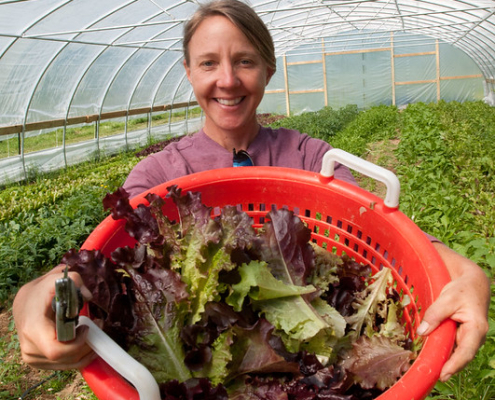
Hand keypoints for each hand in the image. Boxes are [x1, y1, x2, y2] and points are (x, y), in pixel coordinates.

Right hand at [13, 265, 95, 369]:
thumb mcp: (55, 279)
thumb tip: (88, 297)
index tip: (86, 326)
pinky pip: (65, 365)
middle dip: (87, 344)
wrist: (23, 305)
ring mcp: (33, 358)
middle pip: (67, 358)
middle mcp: (31, 348)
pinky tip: (86, 341)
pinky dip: (79, 356)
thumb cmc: (40, 293)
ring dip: (86, 350)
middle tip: (97, 326)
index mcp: (34, 330)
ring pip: (68, 364)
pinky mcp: (39, 362)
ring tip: (92, 331)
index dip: (77, 343)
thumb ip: (74, 280)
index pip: (57, 351)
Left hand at [417, 243, 489, 381]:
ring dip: (444, 359)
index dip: (454, 365)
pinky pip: (452, 345)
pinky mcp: (462, 335)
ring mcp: (469, 337)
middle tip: (430, 375)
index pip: (465, 352)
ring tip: (429, 368)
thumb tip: (422, 332)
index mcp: (476, 328)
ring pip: (455, 351)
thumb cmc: (462, 290)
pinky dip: (443, 350)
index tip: (443, 375)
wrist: (472, 284)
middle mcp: (475, 336)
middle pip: (460, 355)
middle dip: (447, 366)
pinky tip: (432, 354)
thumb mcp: (447, 298)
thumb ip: (435, 315)